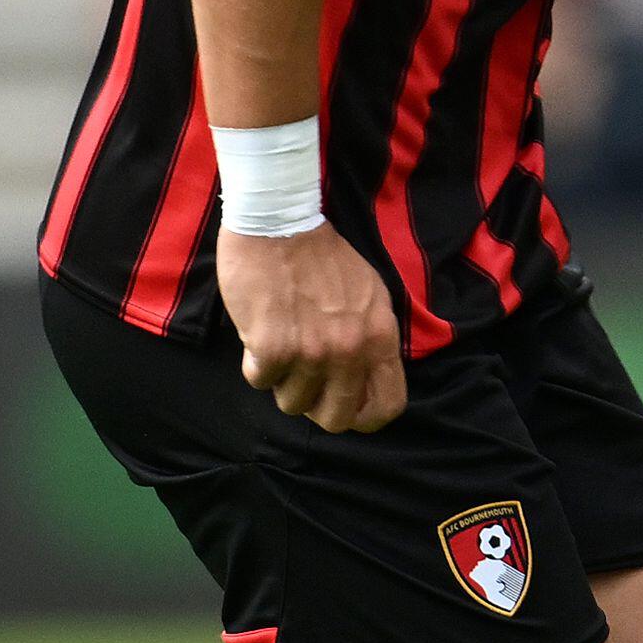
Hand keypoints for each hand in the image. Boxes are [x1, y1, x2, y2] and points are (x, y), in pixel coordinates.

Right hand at [222, 224, 406, 433]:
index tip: (346, 409)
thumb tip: (363, 382)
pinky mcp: (272, 348)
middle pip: (336, 418)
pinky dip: (255, 363)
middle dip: (316, 407)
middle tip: (303, 381)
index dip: (365, 417)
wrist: (279, 224)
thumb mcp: (369, 295)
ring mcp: (311, 352)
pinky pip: (260, 381)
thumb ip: (371, 339)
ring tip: (282, 344)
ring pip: (293, 403)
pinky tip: (260, 332)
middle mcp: (350, 350)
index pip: (388, 405)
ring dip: (282, 381)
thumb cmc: (321, 258)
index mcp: (380, 336)